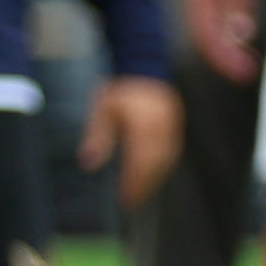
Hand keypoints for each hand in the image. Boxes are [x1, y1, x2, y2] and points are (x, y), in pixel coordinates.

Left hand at [88, 75, 183, 213]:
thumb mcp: (103, 110)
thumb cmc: (120, 87)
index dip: (133, 184)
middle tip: (133, 203)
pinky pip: (172, 151)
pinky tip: (155, 173)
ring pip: (166, 160)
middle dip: (144, 186)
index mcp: (142, 127)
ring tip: (143, 193)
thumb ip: (98, 137)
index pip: (139, 163)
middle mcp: (161, 130)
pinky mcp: (175, 124)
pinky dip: (163, 166)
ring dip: (155, 179)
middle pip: (155, 166)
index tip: (125, 199)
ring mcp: (171, 126)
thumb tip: (90, 164)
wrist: (143, 62)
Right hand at [183, 0, 265, 86]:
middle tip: (247, 73)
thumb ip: (239, 4)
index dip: (223, 58)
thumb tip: (240, 34)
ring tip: (246, 64)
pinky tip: (242, 43)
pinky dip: (227, 36)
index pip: (208, 38)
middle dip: (226, 60)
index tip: (241, 71)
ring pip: (211, 32)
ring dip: (227, 50)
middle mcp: (196, 1)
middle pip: (207, 39)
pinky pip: (216, 21)